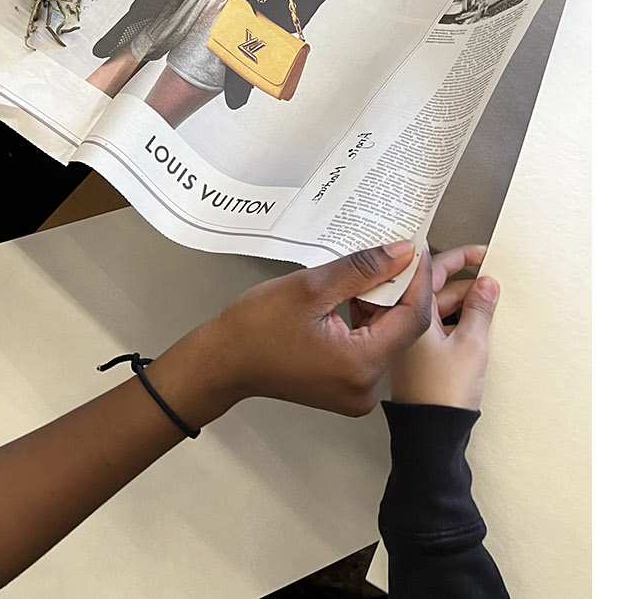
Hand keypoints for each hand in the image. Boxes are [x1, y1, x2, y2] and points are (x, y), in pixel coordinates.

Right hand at [153, 241, 439, 425]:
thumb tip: (403, 252)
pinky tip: (353, 293)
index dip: (416, 280)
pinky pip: (369, 348)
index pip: (412, 319)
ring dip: (380, 302)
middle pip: (402, 330)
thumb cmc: (257, 326)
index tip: (412, 247)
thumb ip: (363, 269)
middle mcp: (367, 387)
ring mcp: (357, 392)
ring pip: (386, 337)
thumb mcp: (311, 287)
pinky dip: (365, 319)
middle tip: (391, 250)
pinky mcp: (346, 388)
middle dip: (398, 289)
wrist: (223, 362)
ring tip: (367, 268)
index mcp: (361, 366)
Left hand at [354, 243, 497, 408]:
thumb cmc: (442, 394)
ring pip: (433, 306)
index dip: (457, 257)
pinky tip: (472, 317)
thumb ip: (479, 309)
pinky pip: (431, 324)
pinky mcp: (412, 353)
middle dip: (460, 277)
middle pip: (430, 286)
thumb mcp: (471, 344)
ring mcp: (406, 338)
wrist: (429, 435)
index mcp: (407, 313)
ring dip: (458, 297)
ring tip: (488, 295)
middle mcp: (399, 322)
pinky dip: (451, 316)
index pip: (429, 270)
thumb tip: (486, 285)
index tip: (480, 252)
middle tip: (489, 271)